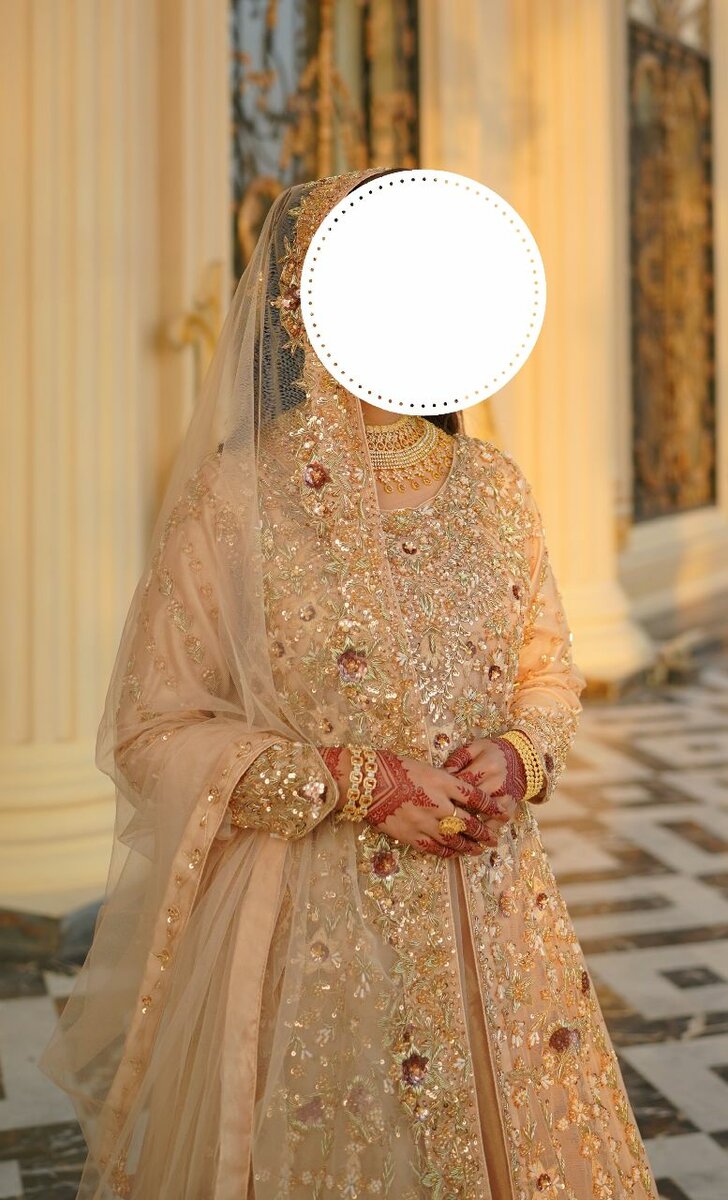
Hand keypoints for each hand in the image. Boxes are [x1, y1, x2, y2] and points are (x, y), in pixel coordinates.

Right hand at [319, 746, 506, 859]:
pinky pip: (435, 848)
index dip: (491, 806)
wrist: (366, 782)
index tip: (502, 811)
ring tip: (478, 850)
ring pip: (455, 840)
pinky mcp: (411, 835)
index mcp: (443, 782)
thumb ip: (443, 782)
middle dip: (485, 833)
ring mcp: (425, 822)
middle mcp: (438, 804)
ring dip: (469, 847)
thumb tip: (458, 794)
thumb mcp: (425, 767)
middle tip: (494, 839)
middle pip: (470, 823)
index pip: (475, 797)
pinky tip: (454, 853)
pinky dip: (447, 852)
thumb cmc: (393, 767)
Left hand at [442, 736, 525, 826]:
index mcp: (486, 766)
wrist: (523, 757)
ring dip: (467, 825)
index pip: (462, 782)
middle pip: (470, 802)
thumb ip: (459, 758)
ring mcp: (504, 798)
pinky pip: (496, 824)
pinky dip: (483, 831)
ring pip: (482, 816)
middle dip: (453, 810)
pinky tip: (471, 838)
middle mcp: (497, 784)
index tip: (433, 797)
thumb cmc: (494, 752)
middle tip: (438, 816)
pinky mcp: (510, 808)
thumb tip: (443, 772)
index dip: (446, 790)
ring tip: (450, 831)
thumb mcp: (476, 747)